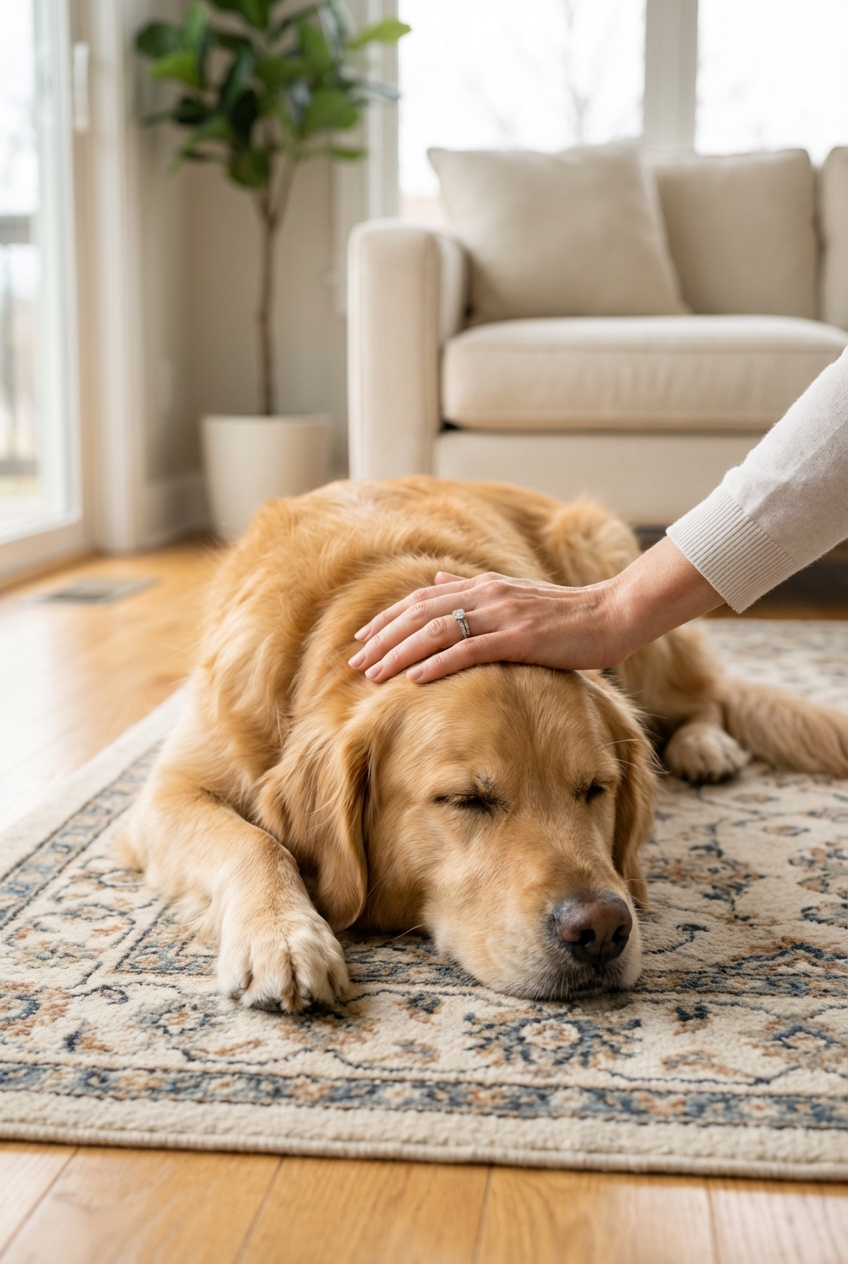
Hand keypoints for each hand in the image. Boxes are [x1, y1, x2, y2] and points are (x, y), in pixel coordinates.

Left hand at [348, 570, 625, 683]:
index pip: (422, 599)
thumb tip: (439, 577)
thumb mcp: (514, 596)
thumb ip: (474, 590)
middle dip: (383, 638)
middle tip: (355, 662)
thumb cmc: (566, 614)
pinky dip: (437, 664)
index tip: (362, 640)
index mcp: (484, 586)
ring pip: (436, 631)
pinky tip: (415, 679)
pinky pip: (469, 651)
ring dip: (400, 653)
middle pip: (420, 613)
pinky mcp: (519, 638)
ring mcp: (502, 615)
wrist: (612, 615)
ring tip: (373, 674)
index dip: (388, 619)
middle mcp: (487, 595)